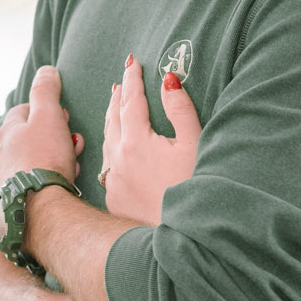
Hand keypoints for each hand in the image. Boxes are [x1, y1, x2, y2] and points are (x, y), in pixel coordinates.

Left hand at [0, 64, 81, 191]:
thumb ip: (46, 91)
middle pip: (31, 136)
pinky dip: (48, 177)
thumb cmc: (44, 158)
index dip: (48, 111)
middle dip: (55, 136)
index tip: (64, 119)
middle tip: (72, 142)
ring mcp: (4, 176)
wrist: (38, 206)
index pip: (25, 110)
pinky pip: (33, 180)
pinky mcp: (12, 197)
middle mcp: (0, 152)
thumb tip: (46, 70)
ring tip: (72, 164)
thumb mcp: (49, 116)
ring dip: (55, 157)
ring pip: (34, 158)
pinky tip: (61, 182)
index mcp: (6, 130)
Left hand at [99, 54, 200, 223]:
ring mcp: (113, 181)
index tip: (133, 61)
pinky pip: (107, 166)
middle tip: (121, 79)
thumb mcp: (194, 144)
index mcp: (137, 141)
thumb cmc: (194, 189)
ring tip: (115, 106)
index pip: (131, 100)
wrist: (181, 239)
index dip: (133, 79)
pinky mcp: (114, 200)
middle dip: (118, 96)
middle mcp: (118, 159)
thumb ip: (180, 109)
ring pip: (106, 142)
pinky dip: (110, 149)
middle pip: (114, 118)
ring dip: (111, 120)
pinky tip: (115, 150)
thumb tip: (168, 79)